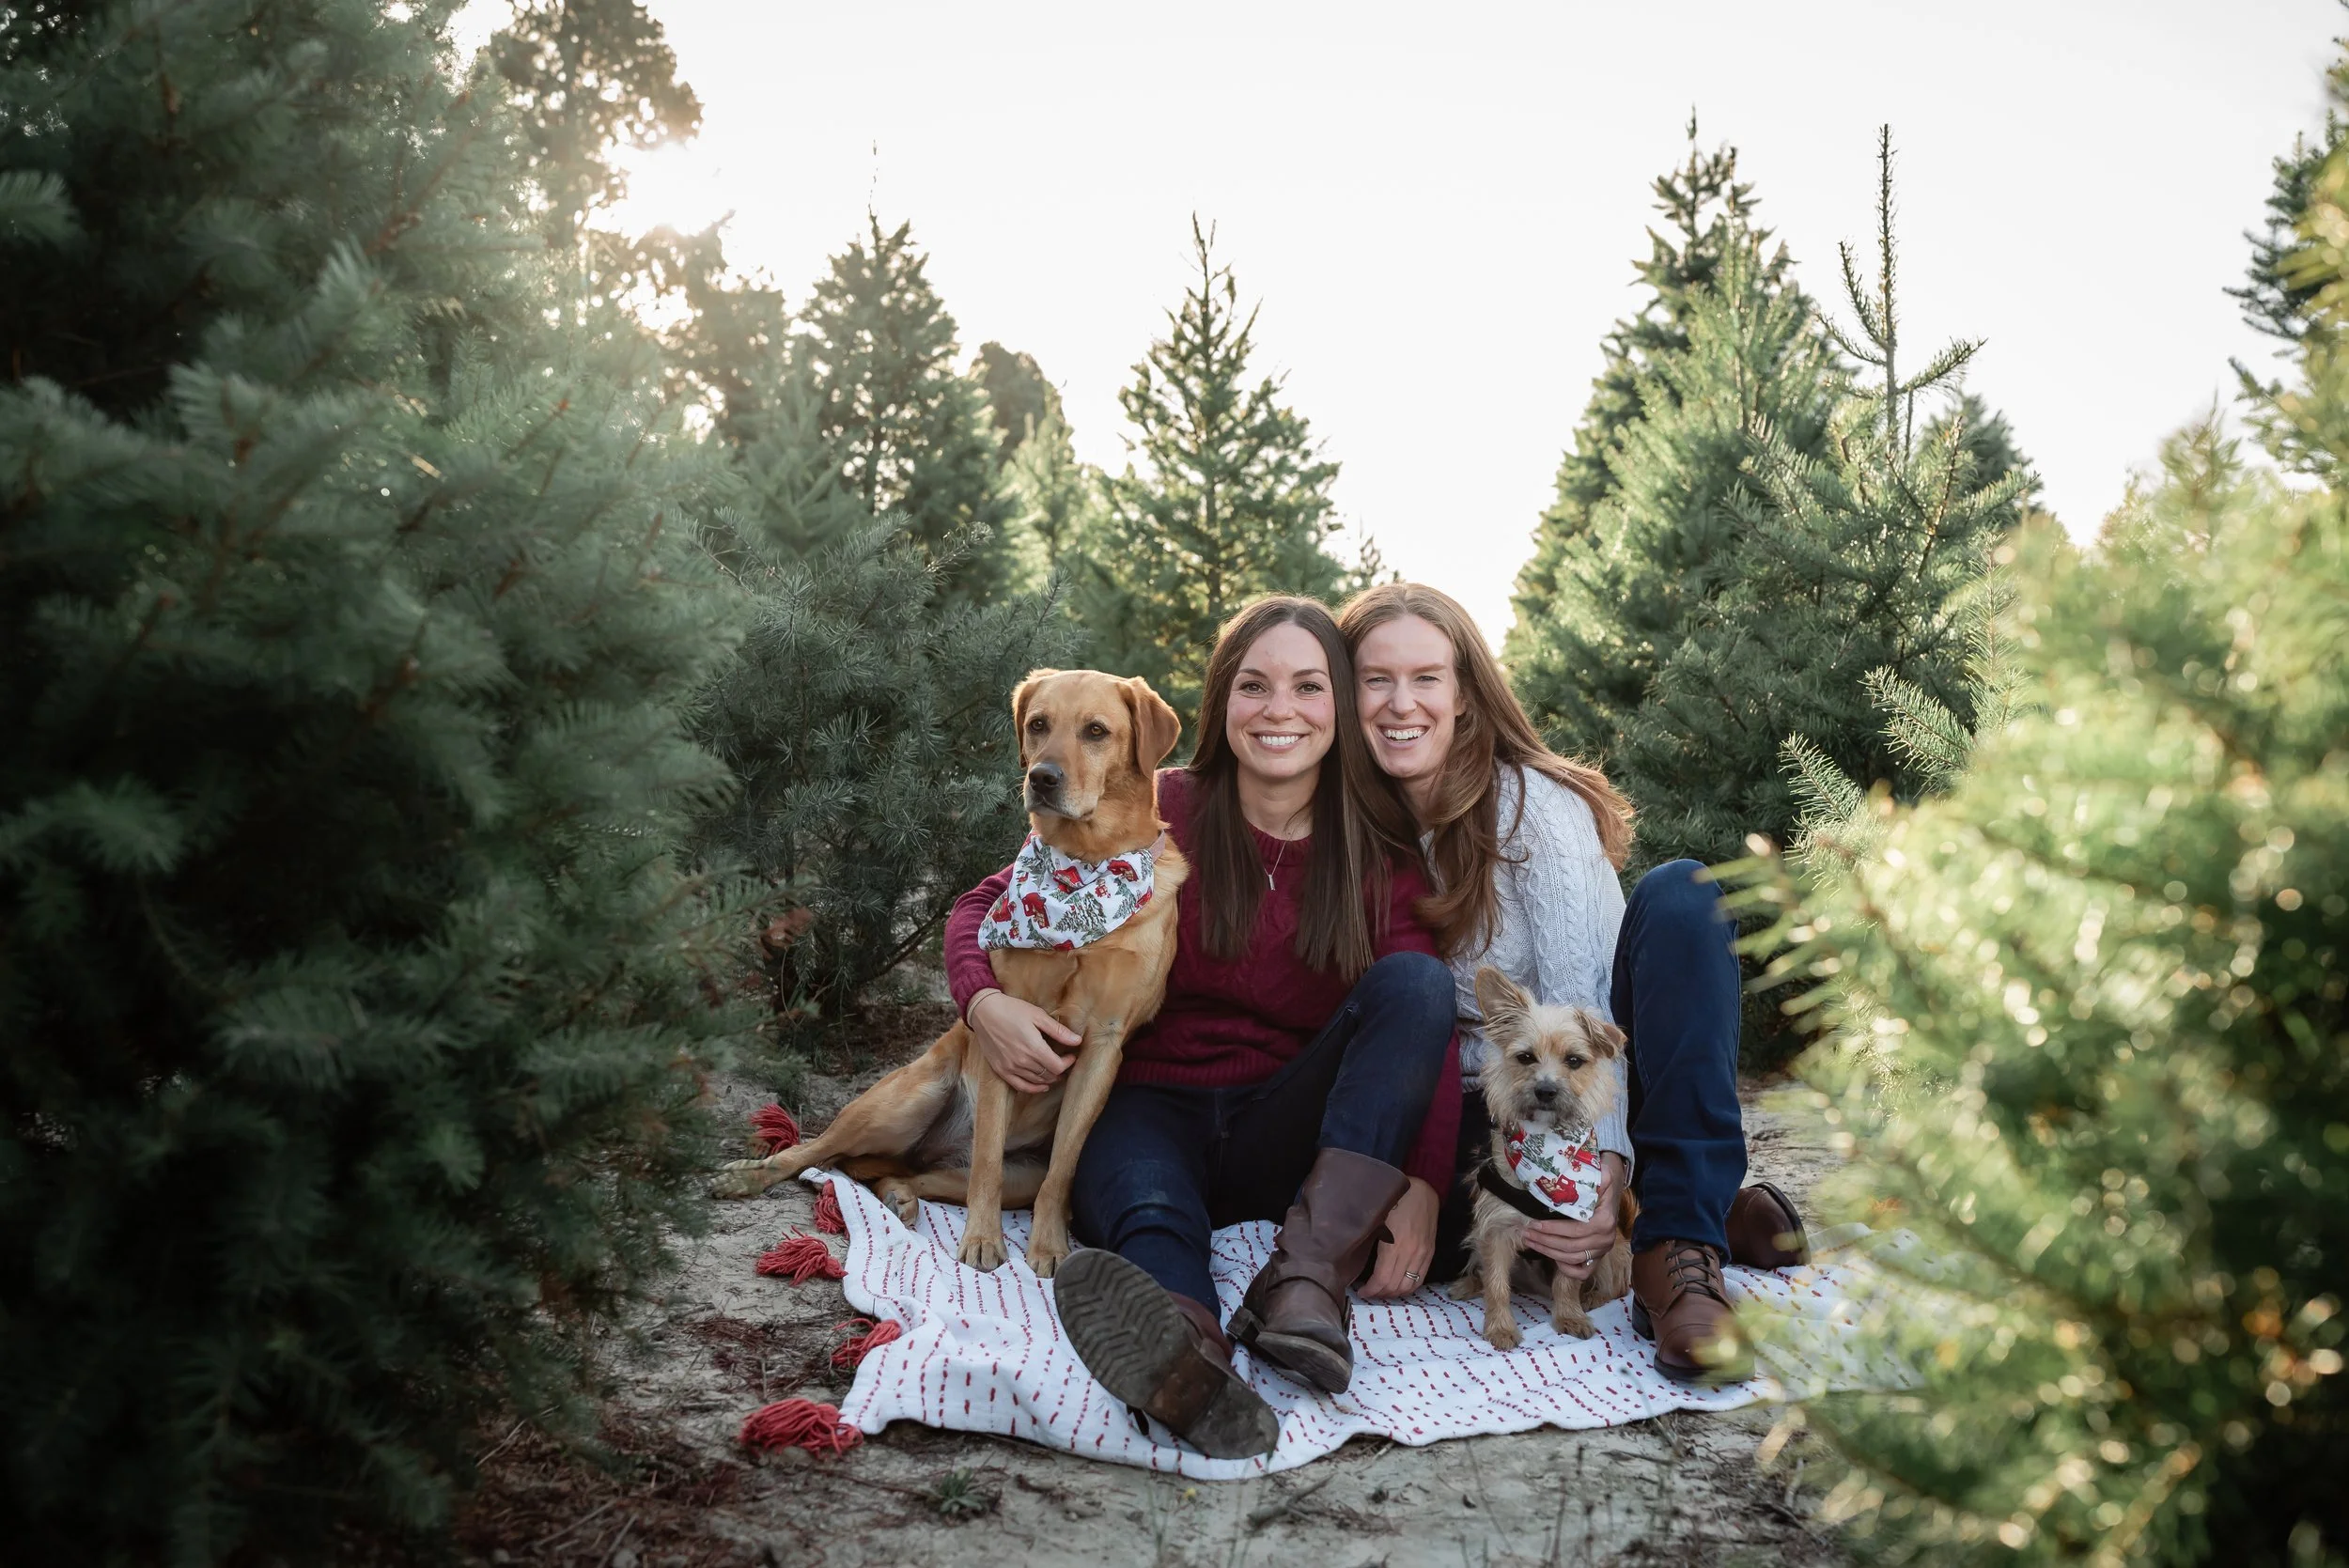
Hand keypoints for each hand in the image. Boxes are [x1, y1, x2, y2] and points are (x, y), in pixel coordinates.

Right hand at [967, 989, 1078, 1094]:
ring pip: (1037, 1081)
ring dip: (1049, 1078)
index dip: (1068, 1063)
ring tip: (1055, 1072)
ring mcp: (1010, 1067)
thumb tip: (1078, 1041)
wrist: (984, 1011)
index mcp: (1034, 1048)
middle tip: (1064, 1062)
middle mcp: (1022, 1061)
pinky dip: (1033, 1088)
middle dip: (1060, 1070)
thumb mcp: (1038, 1015)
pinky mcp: (1001, 1070)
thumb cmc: (1012, 1010)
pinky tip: (1042, 1086)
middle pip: (1049, 1075)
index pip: (1058, 1066)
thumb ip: (1058, 1031)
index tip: (1071, 1055)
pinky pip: (1020, 1086)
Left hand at [1360, 1177, 1438, 1298]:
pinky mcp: (1430, 1253)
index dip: (1371, 1290)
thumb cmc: (1395, 1201)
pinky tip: (1398, 1287)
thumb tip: (1355, 1260)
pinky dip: (1408, 1288)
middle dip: (1380, 1294)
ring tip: (1382, 1292)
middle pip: (1395, 1286)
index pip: (1382, 1279)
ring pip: (1409, 1286)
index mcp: (1395, 1245)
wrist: (1423, 1189)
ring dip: (1394, 1294)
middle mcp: (1411, 1253)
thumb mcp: (1377, 1219)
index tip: (1361, 1292)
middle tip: (1369, 1293)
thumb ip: (1369, 1240)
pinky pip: (1420, 1279)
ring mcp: (1423, 1254)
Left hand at [1518, 1153, 1626, 1280]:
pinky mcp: (1599, 1257)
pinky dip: (1566, 1268)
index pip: (1575, 1230)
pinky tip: (1551, 1257)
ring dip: (1548, 1252)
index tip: (1533, 1223)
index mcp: (1605, 1221)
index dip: (1552, 1229)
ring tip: (1530, 1241)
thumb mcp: (1603, 1173)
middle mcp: (1605, 1239)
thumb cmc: (1603, 1182)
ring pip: (1572, 1258)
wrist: (1613, 1192)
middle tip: (1526, 1232)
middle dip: (1544, 1240)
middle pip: (1570, 1246)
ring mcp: (1602, 1250)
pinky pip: (1582, 1272)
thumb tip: (1583, 1171)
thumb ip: (1596, 1173)